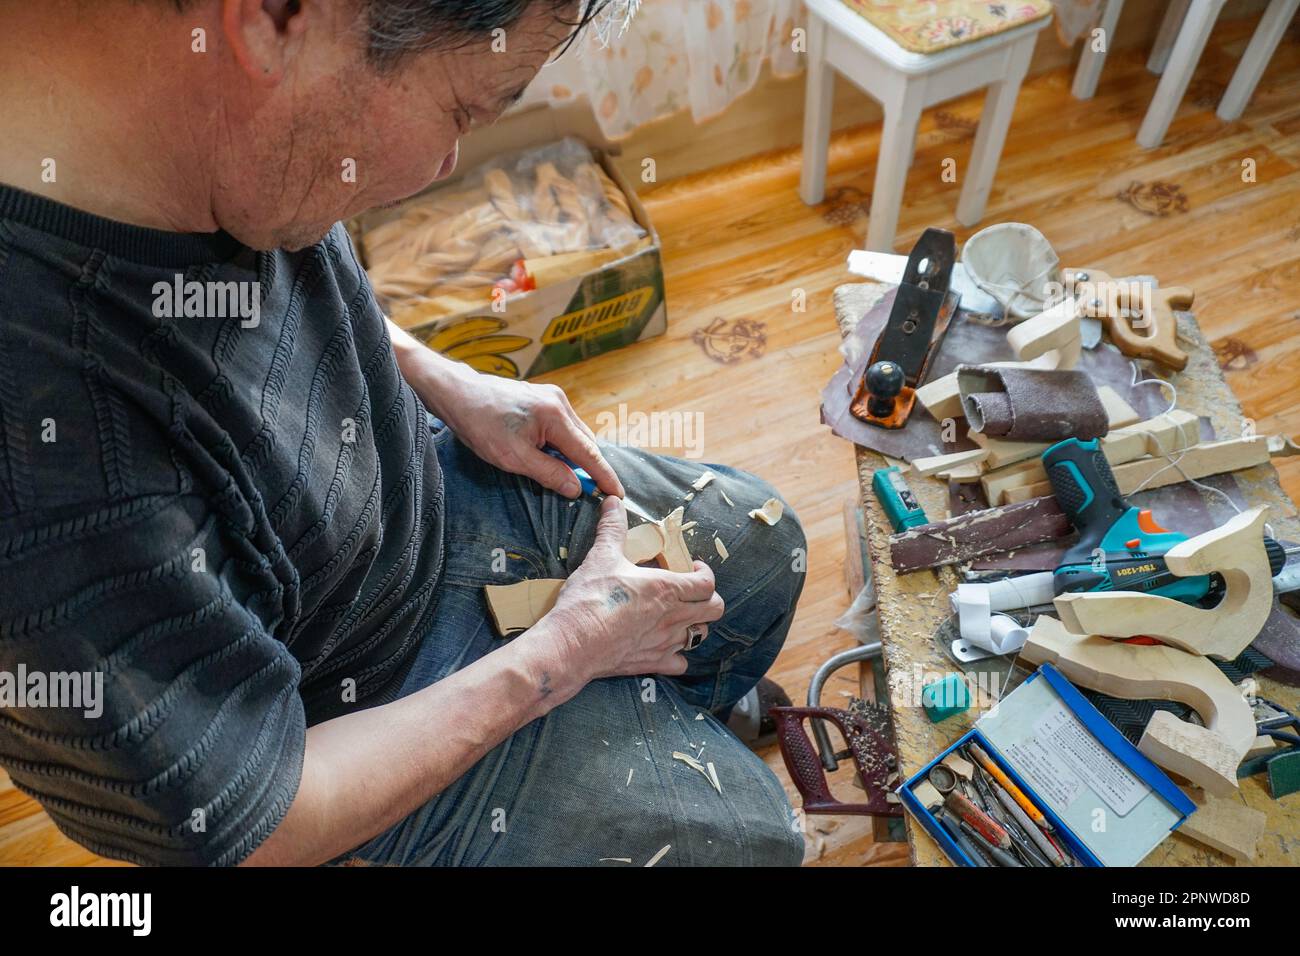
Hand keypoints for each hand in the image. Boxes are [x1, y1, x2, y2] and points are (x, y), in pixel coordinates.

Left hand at [407, 349, 622, 498]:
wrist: (458, 394)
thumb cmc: (481, 424)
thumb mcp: (514, 458)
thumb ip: (549, 473)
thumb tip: (576, 488)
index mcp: (555, 416)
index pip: (589, 453)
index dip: (605, 476)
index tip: (618, 495)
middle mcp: (560, 403)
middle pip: (585, 443)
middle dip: (588, 467)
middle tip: (588, 492)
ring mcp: (552, 397)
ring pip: (574, 434)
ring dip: (572, 456)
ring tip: (562, 475)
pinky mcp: (542, 397)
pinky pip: (562, 426)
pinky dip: (562, 444)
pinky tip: (549, 456)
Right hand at [536, 497, 724, 681]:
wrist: (572, 644)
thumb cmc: (589, 599)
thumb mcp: (601, 557)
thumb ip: (613, 528)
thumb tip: (613, 501)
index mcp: (667, 588)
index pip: (707, 583)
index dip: (705, 573)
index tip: (692, 567)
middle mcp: (673, 617)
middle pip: (714, 610)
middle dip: (708, 599)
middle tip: (691, 592)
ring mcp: (665, 643)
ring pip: (700, 637)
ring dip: (694, 625)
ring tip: (678, 616)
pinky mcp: (653, 664)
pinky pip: (680, 663)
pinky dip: (677, 655)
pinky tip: (664, 646)